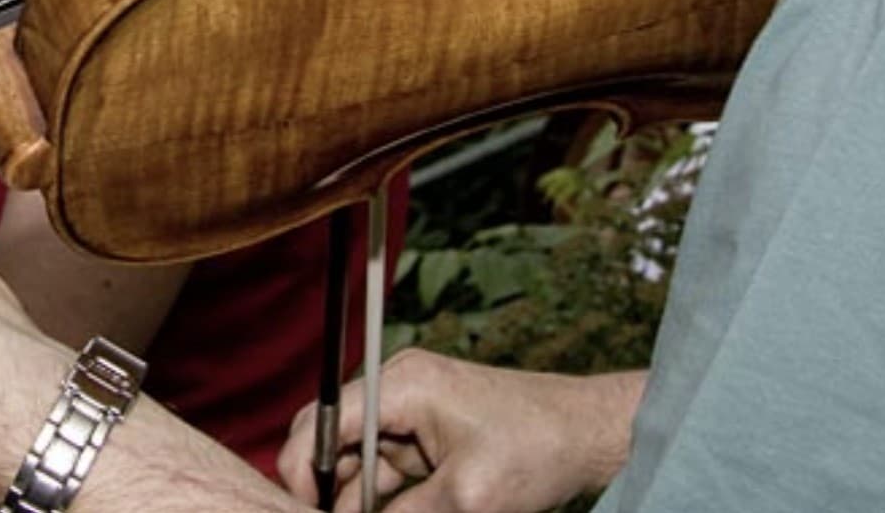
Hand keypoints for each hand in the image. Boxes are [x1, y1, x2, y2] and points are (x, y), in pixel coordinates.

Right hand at [278, 352, 642, 512]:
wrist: (587, 433)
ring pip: (353, 456)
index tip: (297, 512)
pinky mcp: (425, 430)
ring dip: (351, 497)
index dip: (299, 469)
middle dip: (321, 487)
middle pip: (329, 436)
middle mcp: (396, 386)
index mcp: (401, 385)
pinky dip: (376, 496)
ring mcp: (409, 407)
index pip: (321, 421)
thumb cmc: (536, 451)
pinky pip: (382, 465)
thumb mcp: (467, 498)